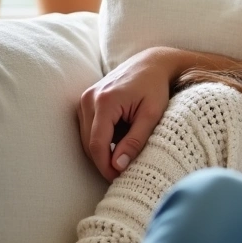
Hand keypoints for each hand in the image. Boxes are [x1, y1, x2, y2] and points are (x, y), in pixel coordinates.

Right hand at [78, 48, 177, 179]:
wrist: (151, 63)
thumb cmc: (156, 87)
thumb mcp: (152, 115)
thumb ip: (136, 140)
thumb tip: (119, 165)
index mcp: (104, 102)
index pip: (97, 144)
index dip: (105, 165)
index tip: (118, 179)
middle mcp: (89, 99)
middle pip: (88, 143)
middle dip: (103, 161)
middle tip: (122, 174)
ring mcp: (85, 98)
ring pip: (86, 137)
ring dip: (102, 151)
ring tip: (124, 158)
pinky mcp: (87, 100)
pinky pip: (89, 127)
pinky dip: (102, 138)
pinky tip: (120, 142)